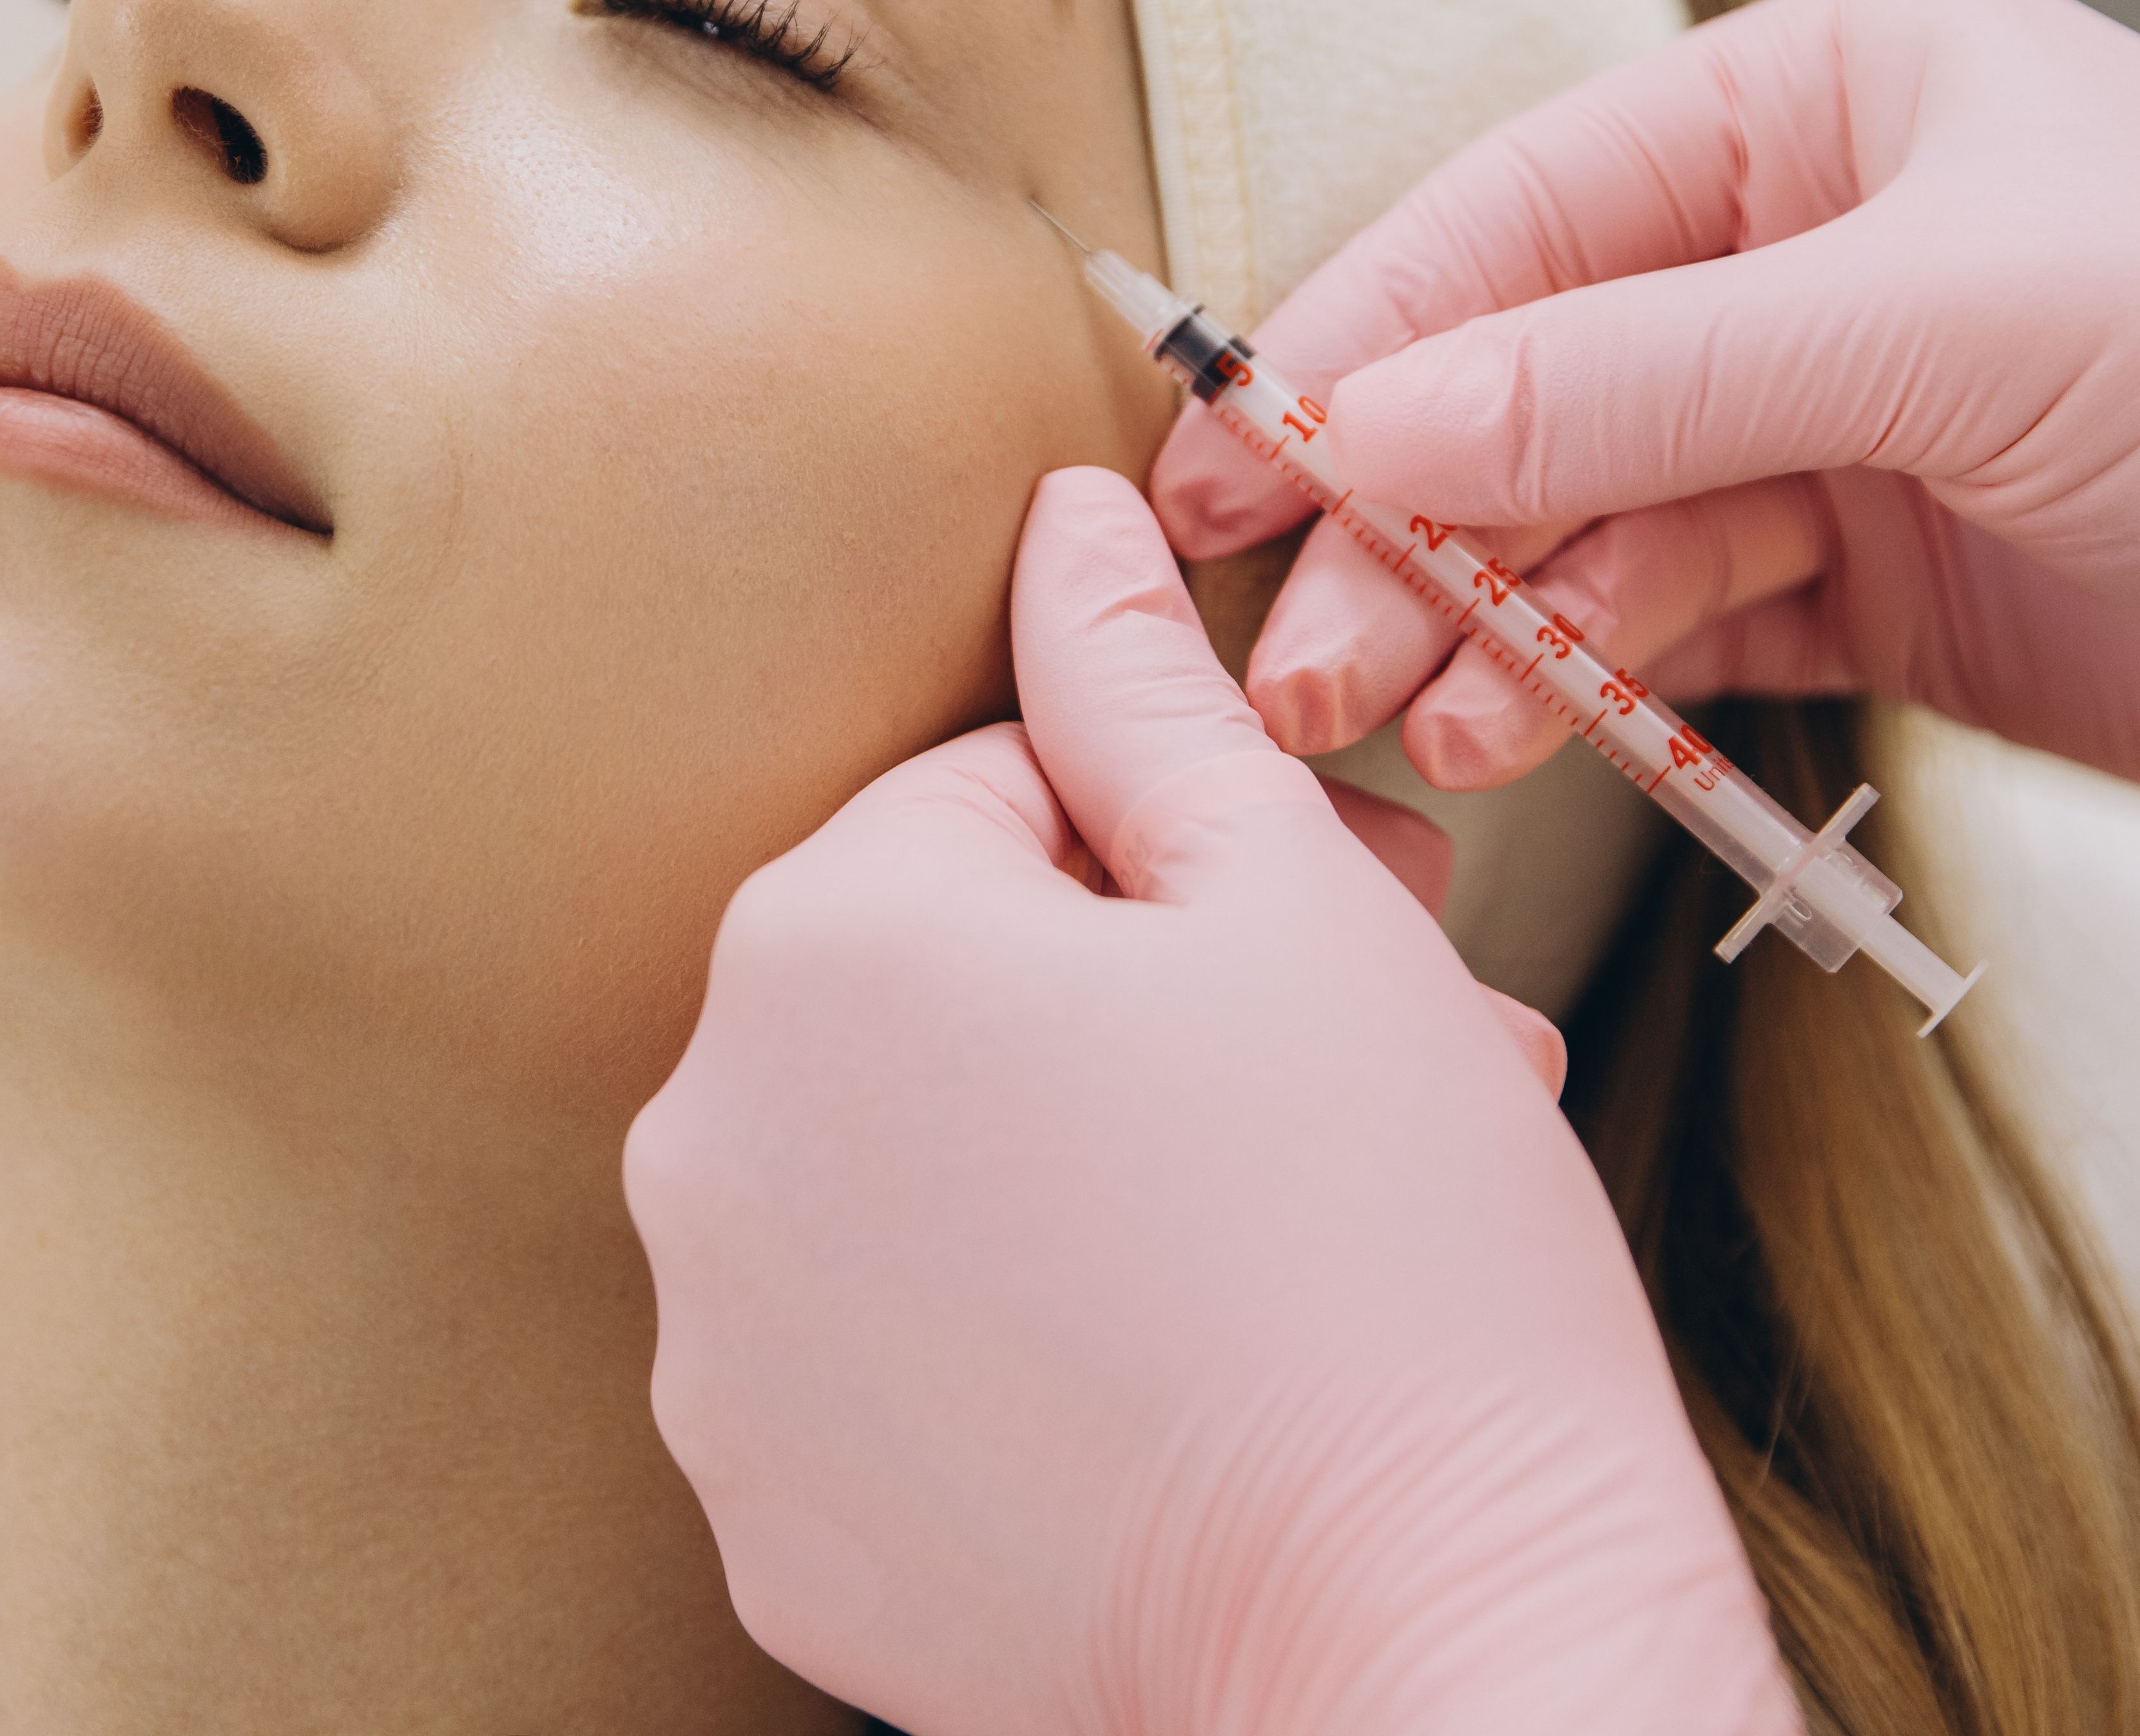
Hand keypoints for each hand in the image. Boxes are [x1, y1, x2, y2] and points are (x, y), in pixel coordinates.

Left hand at [626, 468, 1793, 1735]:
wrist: (1432, 1640)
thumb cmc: (1392, 1255)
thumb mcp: (1288, 900)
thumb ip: (1138, 688)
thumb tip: (1065, 515)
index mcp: (821, 937)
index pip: (991, 796)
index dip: (1184, 843)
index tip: (1341, 908)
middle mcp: (707, 1129)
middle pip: (937, 987)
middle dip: (1140, 994)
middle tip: (1354, 1053)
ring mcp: (714, 1345)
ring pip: (907, 1171)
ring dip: (1075, 1160)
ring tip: (1281, 1219)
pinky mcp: (763, 1513)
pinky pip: (875, 1357)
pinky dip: (1004, 1341)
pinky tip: (1171, 1364)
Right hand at [1154, 0, 2139, 960]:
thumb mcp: (1961, 324)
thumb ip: (1650, 371)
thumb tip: (1379, 418)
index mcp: (1833, 96)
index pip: (1528, 208)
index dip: (1368, 333)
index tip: (1240, 457)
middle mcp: (1813, 246)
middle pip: (1523, 372)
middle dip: (1397, 509)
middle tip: (1287, 641)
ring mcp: (1836, 422)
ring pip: (1575, 514)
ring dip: (1472, 618)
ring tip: (1396, 721)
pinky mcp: (1871, 581)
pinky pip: (1663, 620)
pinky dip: (1577, 677)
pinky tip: (1512, 728)